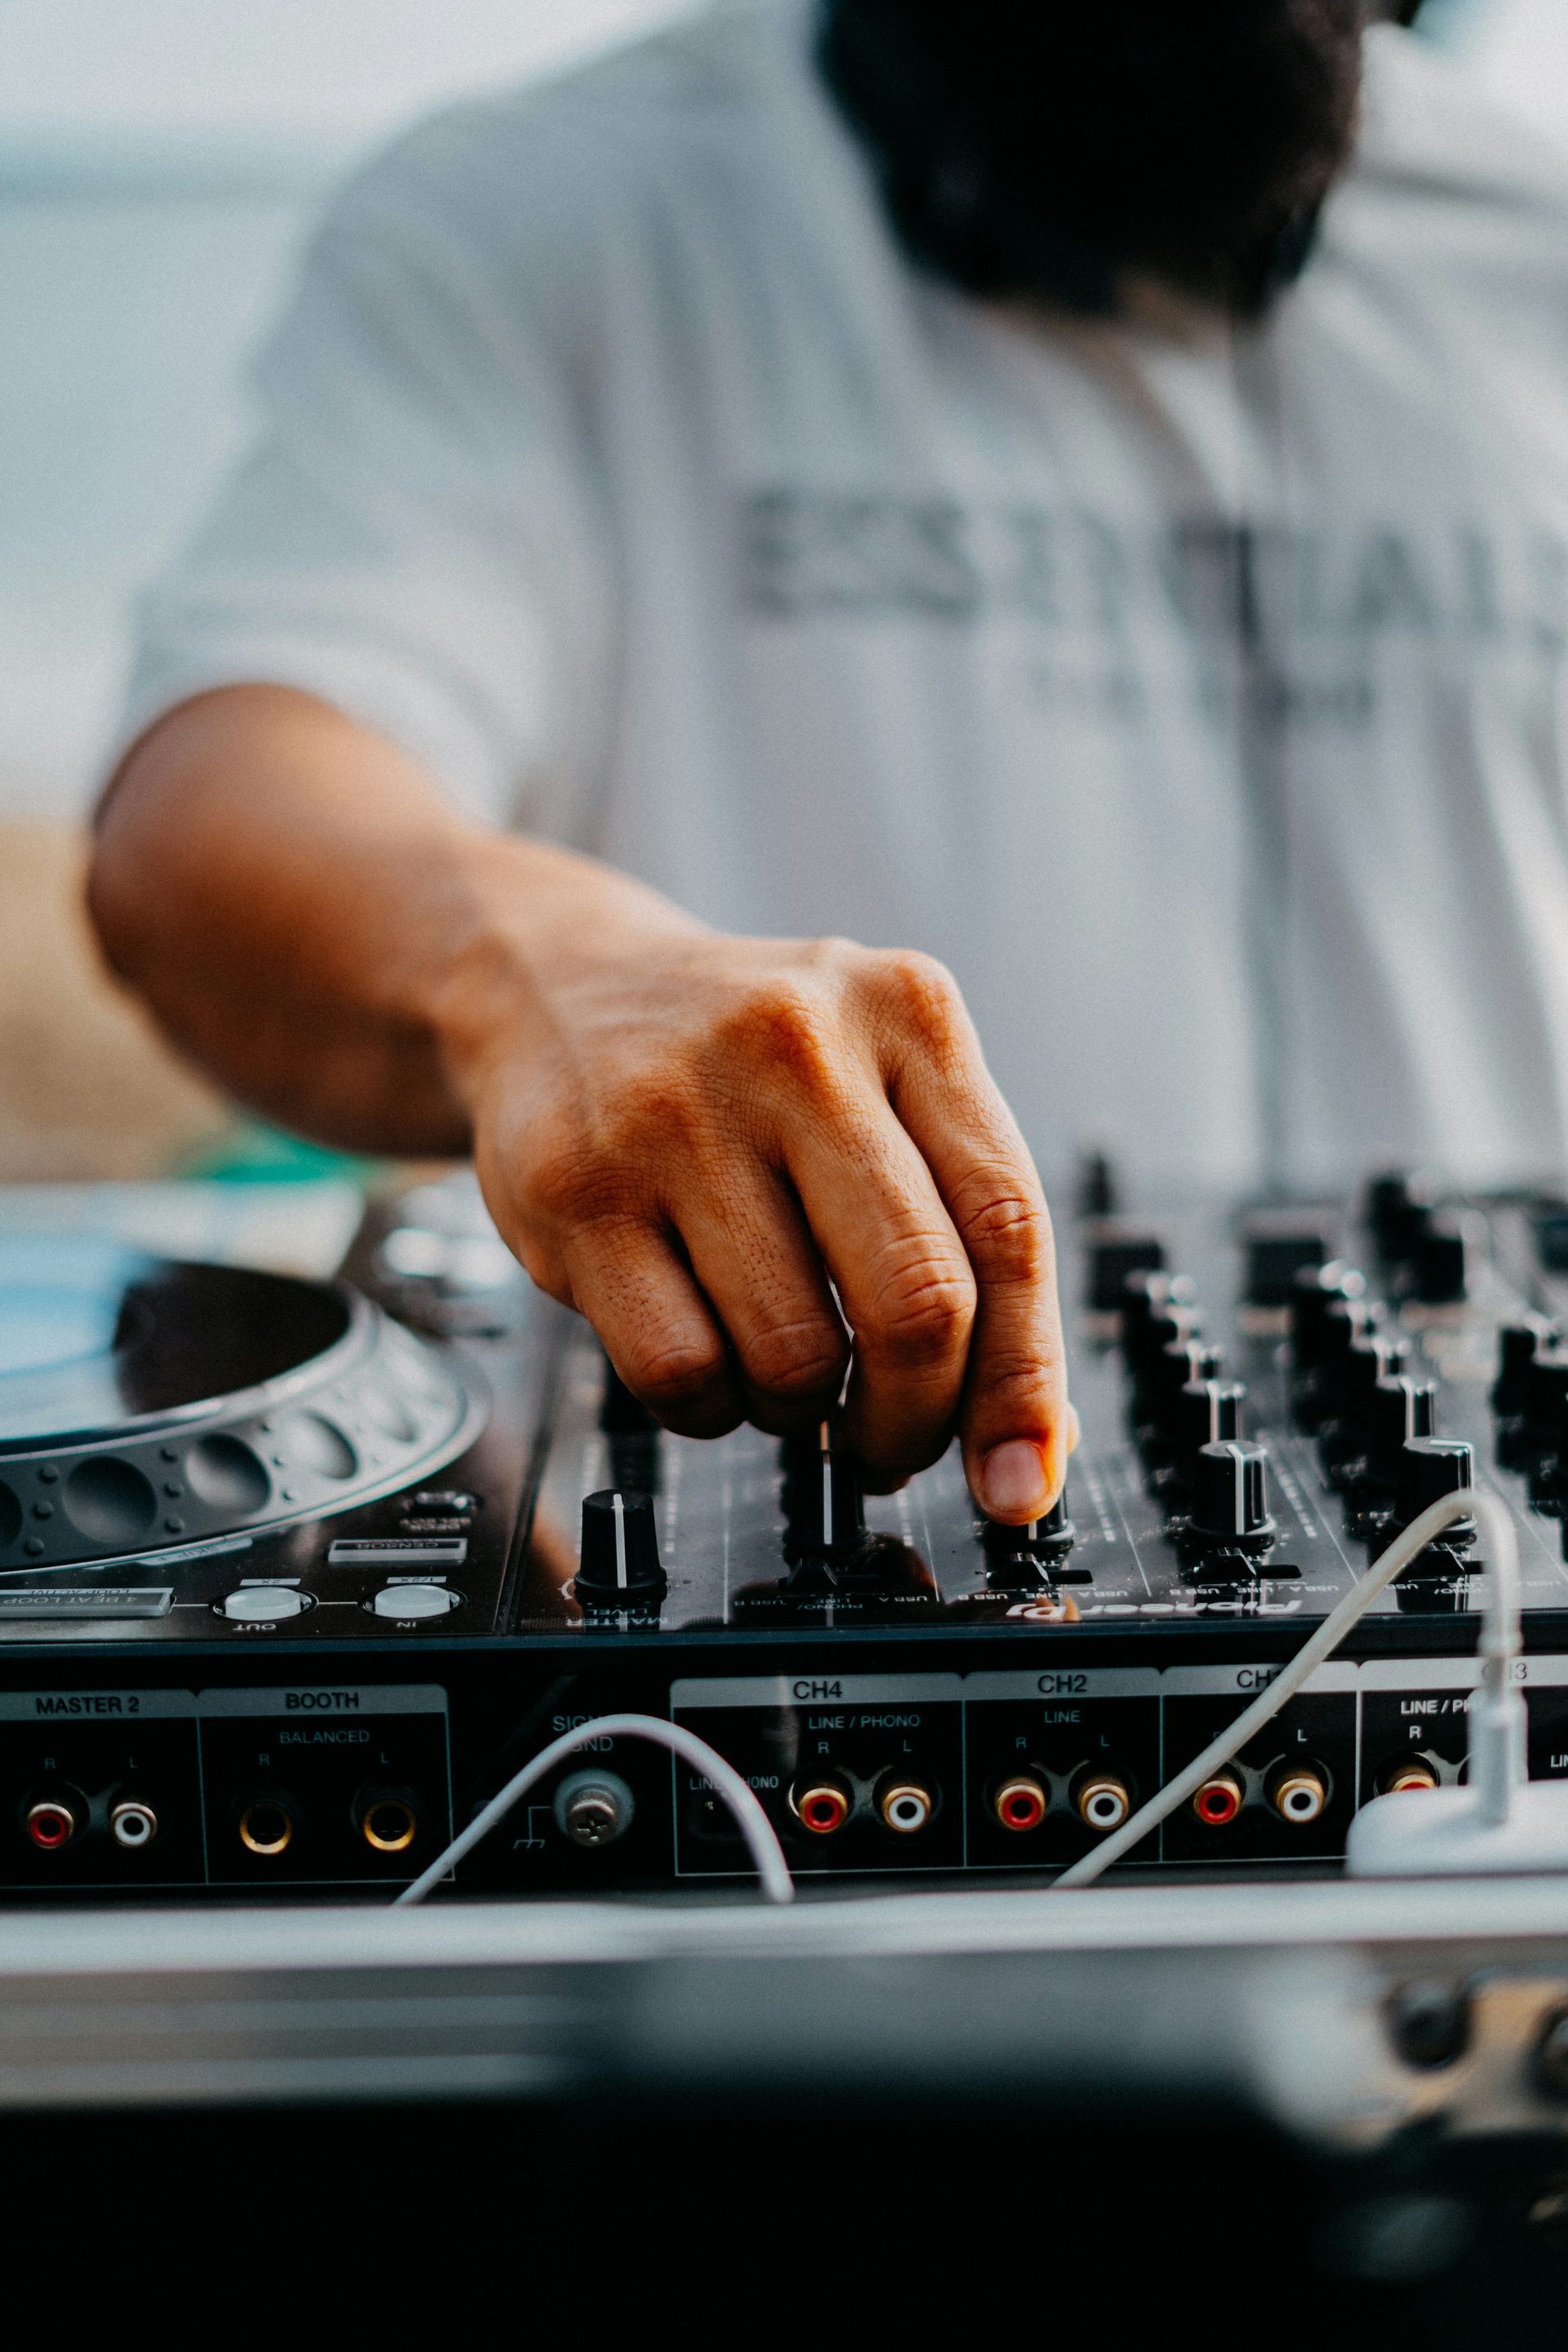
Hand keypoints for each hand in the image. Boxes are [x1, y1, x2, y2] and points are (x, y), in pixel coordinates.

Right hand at [445, 869, 1071, 1518]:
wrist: (554, 987)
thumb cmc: (748, 1068)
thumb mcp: (879, 1089)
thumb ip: (964, 1231)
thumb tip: (1033, 1437)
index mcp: (907, 1013)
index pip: (1008, 1226)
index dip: (1024, 1380)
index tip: (1022, 1478)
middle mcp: (799, 1045)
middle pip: (917, 1301)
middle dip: (912, 1418)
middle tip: (888, 1447)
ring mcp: (678, 1112)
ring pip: (794, 1356)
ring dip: (798, 1411)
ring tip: (778, 1367)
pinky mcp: (577, 1187)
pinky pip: (681, 1371)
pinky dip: (708, 1406)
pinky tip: (705, 1356)